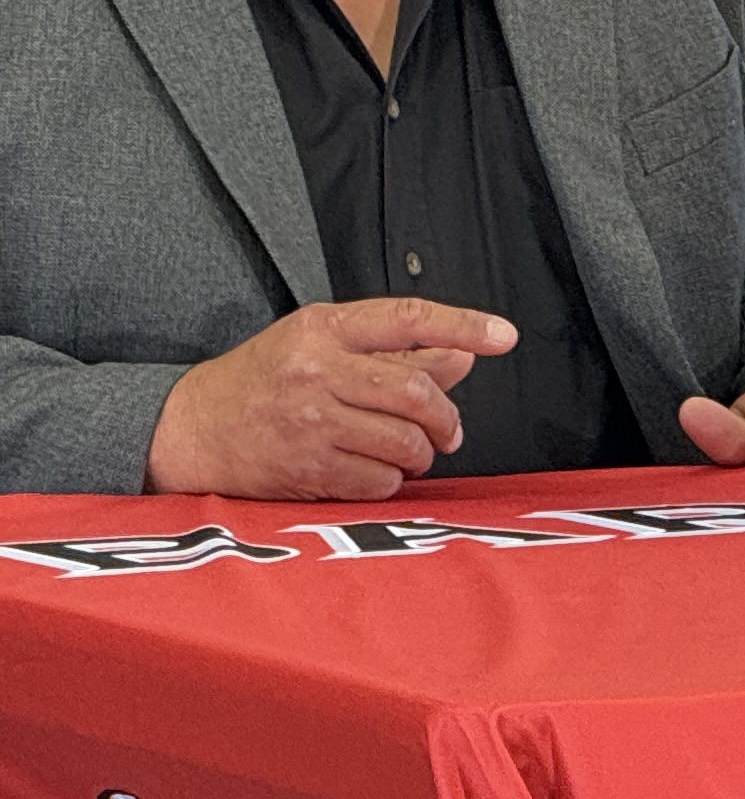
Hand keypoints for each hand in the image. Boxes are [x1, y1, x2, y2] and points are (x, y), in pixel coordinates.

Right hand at [147, 301, 519, 499]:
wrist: (187, 431)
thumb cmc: (260, 383)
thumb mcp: (318, 347)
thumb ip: (393, 352)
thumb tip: (463, 355)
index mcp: (321, 329)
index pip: (407, 319)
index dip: (463, 325)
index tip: (504, 336)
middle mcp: (316, 370)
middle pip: (418, 392)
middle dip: (446, 419)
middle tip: (447, 431)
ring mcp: (310, 422)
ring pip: (406, 441)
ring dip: (419, 454)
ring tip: (406, 451)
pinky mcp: (307, 468)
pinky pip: (381, 480)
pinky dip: (388, 480)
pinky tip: (369, 469)